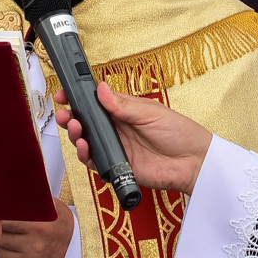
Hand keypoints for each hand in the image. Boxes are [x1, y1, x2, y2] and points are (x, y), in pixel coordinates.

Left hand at [0, 197, 72, 257]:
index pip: (6, 220)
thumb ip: (35, 200)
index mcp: (39, 225)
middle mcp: (34, 243)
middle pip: (0, 233)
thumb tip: (15, 191)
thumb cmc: (63, 225)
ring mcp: (31, 257)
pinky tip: (13, 245)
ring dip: (1, 239)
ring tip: (9, 233)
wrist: (76, 248)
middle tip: (0, 221)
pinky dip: (4, 251)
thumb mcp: (54, 207)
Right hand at [54, 83, 211, 195]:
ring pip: (86, 142)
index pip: (94, 102)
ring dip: (75, 135)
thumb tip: (101, 90)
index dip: (77, 98)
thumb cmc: (179, 133)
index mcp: (123, 110)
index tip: (64, 94)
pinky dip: (86, 155)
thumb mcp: (151, 113)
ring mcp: (115, 148)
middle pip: (85, 122)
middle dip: (70, 117)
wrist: (193, 163)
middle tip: (63, 113)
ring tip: (75, 128)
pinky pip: (95, 162)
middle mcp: (116, 129)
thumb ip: (123, 105)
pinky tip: (85, 147)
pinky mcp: (117, 167)